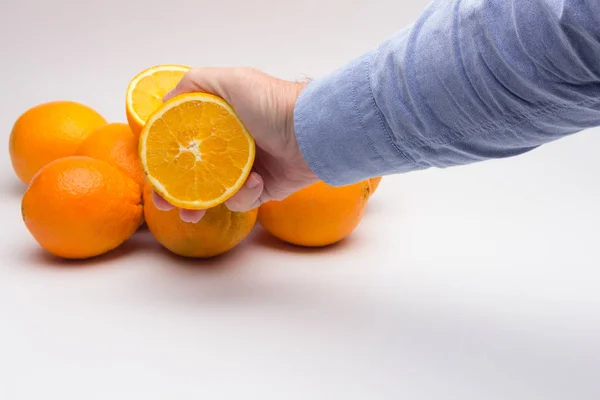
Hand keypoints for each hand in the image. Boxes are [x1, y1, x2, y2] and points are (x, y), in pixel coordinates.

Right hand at [152, 67, 318, 222]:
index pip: (184, 143)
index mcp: (220, 123)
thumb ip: (194, 84)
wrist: (311, 132)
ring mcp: (247, 169)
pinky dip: (245, 195)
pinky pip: (243, 201)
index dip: (164, 158)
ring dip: (202, 203)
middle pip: (195, 173)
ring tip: (192, 214)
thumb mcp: (230, 81)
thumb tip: (164, 103)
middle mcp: (231, 146)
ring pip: (215, 193)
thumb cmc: (272, 103)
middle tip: (163, 204)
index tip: (151, 172)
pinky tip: (256, 182)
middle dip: (175, 191)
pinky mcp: (264, 190)